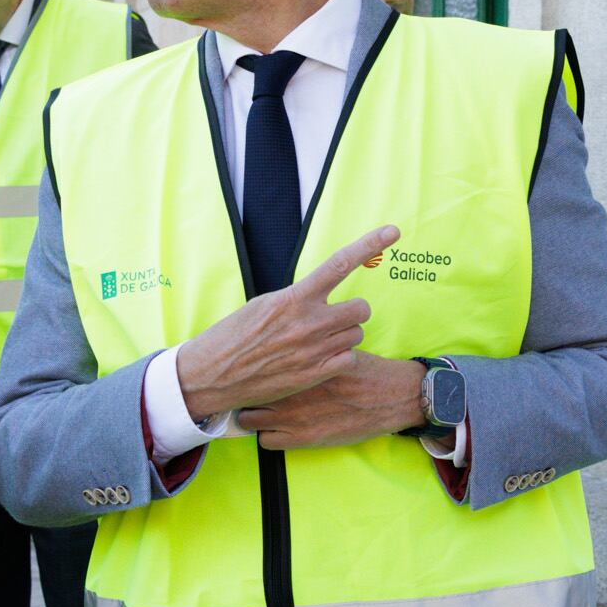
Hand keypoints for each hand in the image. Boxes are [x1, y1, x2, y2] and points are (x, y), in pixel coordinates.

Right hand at [173, 227, 397, 421]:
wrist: (213, 374)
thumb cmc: (235, 336)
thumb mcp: (263, 305)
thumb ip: (297, 299)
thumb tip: (318, 294)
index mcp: (294, 298)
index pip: (340, 263)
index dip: (369, 245)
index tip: (393, 231)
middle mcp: (308, 321)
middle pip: (360, 308)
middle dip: (352, 313)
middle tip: (334, 319)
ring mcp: (314, 350)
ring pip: (356, 335)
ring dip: (344, 336)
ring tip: (317, 342)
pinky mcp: (315, 375)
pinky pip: (349, 359)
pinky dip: (340, 359)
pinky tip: (319, 360)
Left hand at [240, 353, 429, 451]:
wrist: (390, 396)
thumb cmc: (362, 371)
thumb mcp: (333, 347)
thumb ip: (305, 349)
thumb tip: (281, 344)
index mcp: (296, 363)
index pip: (255, 367)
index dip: (250, 371)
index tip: (251, 373)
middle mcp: (290, 388)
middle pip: (246, 393)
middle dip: (247, 394)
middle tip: (254, 395)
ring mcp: (294, 416)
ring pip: (249, 420)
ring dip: (254, 417)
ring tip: (265, 413)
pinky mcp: (303, 438)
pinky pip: (266, 441)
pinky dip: (268, 436)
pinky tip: (280, 429)